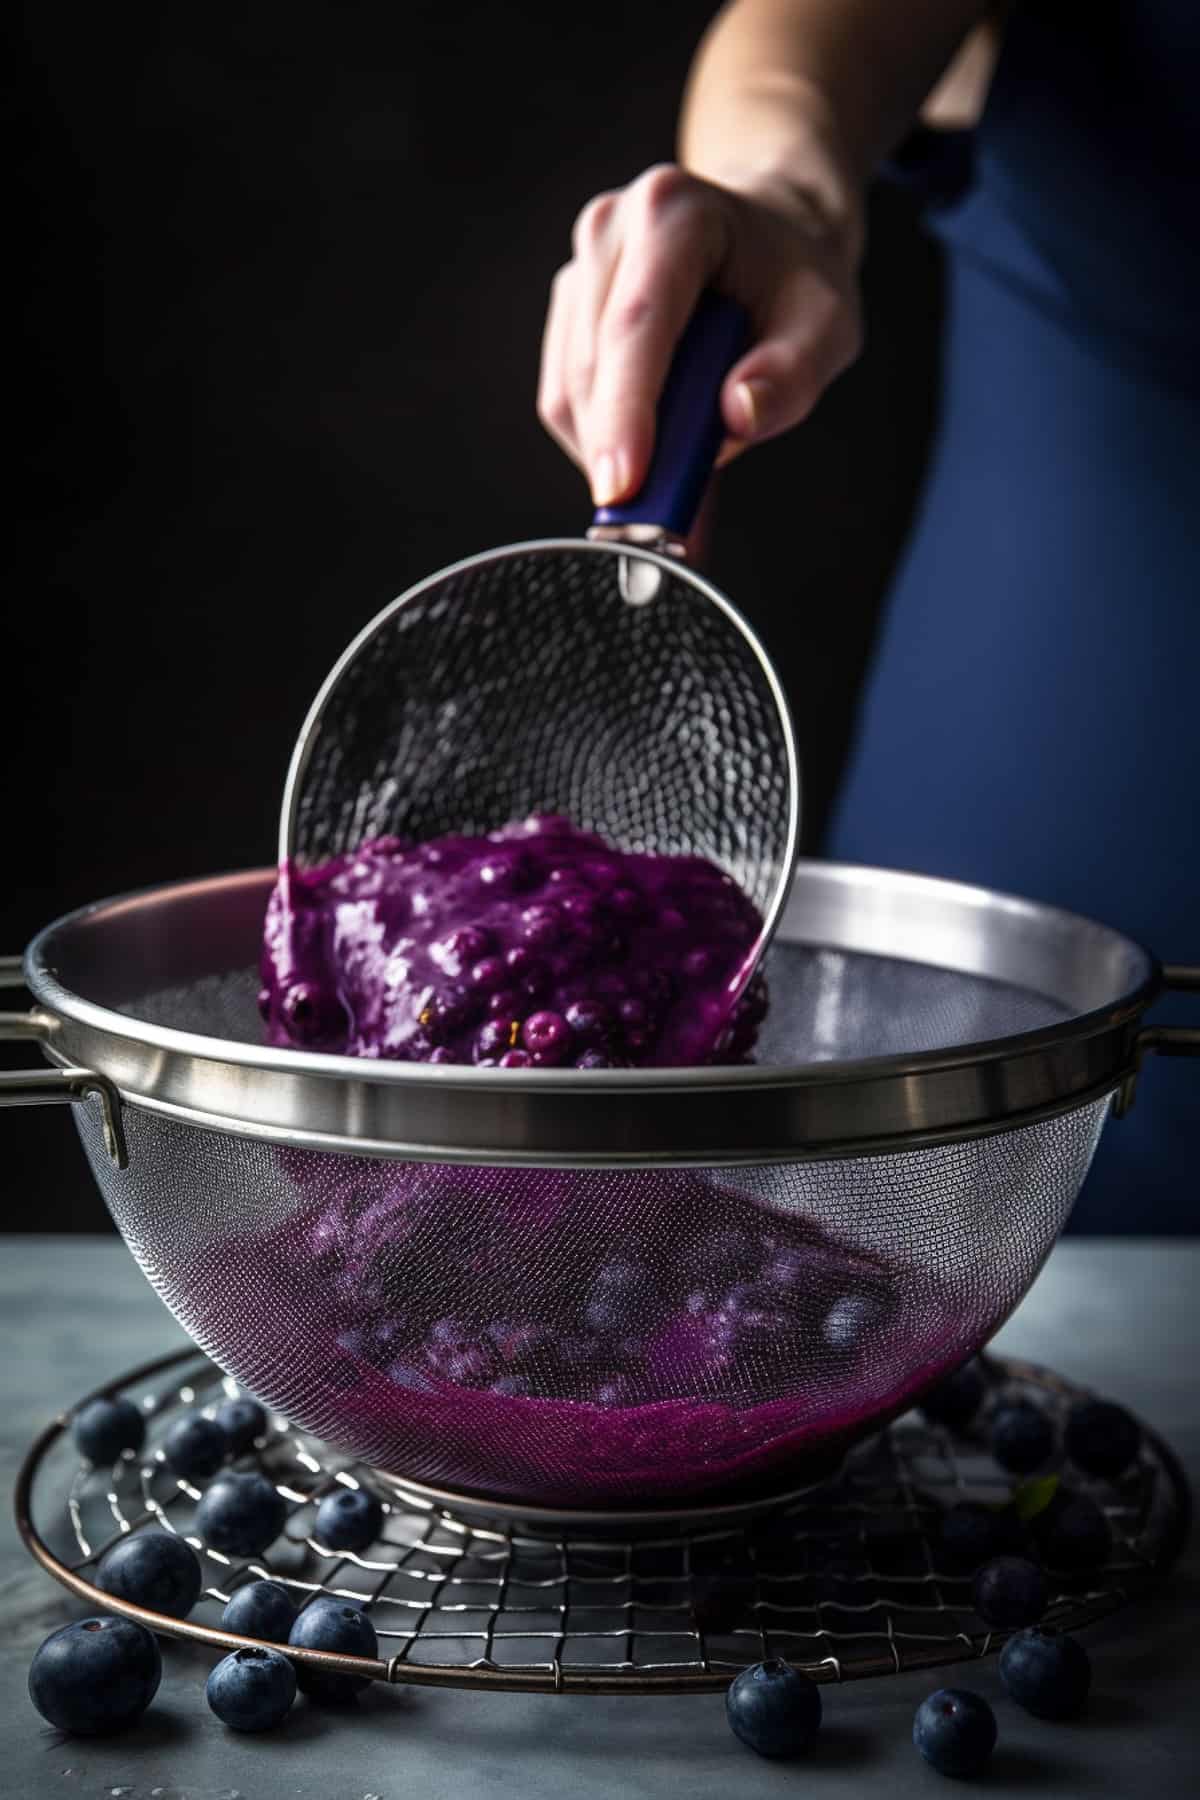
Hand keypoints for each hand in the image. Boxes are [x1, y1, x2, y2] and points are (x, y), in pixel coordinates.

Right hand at [537, 162, 862, 505]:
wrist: (768, 241)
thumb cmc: (793, 279)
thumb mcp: (827, 324)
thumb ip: (793, 374)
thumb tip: (738, 417)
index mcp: (674, 215)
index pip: (636, 326)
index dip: (625, 412)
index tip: (625, 487)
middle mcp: (611, 233)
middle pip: (593, 368)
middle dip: (623, 452)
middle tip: (672, 516)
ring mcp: (581, 273)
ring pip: (569, 394)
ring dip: (615, 453)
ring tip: (679, 474)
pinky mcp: (568, 316)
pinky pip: (566, 401)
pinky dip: (606, 443)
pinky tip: (655, 447)